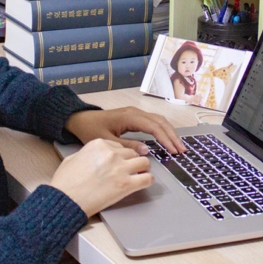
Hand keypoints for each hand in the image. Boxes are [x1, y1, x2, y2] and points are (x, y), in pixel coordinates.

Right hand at [50, 139, 151, 216]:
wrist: (65, 200)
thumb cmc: (65, 182)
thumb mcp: (72, 158)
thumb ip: (87, 153)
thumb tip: (93, 157)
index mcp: (99, 144)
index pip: (119, 146)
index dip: (121, 155)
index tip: (122, 160)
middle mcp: (112, 153)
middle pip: (132, 153)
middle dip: (132, 161)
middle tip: (132, 168)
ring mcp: (120, 168)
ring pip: (144, 162)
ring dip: (143, 168)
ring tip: (140, 174)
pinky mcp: (126, 184)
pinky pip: (147, 179)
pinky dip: (148, 180)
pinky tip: (146, 182)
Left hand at [65, 107, 186, 154]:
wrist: (81, 119)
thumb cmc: (91, 130)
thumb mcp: (107, 142)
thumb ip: (127, 147)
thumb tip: (146, 151)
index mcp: (129, 117)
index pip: (154, 127)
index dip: (166, 139)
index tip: (174, 150)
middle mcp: (135, 112)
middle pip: (160, 122)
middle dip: (172, 136)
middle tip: (182, 150)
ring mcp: (136, 113)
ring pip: (159, 120)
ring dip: (170, 132)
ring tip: (178, 146)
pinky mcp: (134, 116)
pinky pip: (153, 121)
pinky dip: (163, 129)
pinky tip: (167, 139)